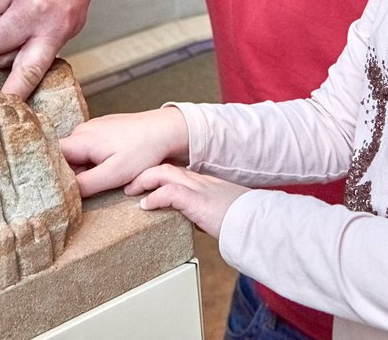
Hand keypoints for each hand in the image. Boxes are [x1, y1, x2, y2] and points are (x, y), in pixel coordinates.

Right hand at [59, 108, 189, 197]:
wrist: (166, 130)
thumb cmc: (143, 150)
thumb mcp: (114, 174)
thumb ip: (86, 184)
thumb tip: (63, 194)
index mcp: (80, 139)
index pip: (50, 156)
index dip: (48, 173)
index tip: (50, 191)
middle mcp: (82, 131)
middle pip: (62, 157)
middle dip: (66, 175)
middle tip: (74, 193)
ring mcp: (93, 130)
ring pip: (77, 155)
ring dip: (82, 170)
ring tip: (94, 183)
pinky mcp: (104, 132)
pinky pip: (89, 150)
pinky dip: (92, 163)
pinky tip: (105, 172)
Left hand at [128, 165, 248, 238]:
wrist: (257, 222)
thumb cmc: (242, 220)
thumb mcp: (219, 213)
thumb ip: (204, 212)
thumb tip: (196, 222)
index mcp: (204, 182)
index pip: (176, 170)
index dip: (157, 173)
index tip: (144, 180)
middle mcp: (199, 180)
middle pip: (165, 166)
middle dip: (144, 173)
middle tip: (130, 184)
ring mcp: (198, 188)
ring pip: (163, 173)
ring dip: (143, 181)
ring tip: (131, 191)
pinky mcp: (197, 200)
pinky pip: (169, 192)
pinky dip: (154, 197)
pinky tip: (145, 205)